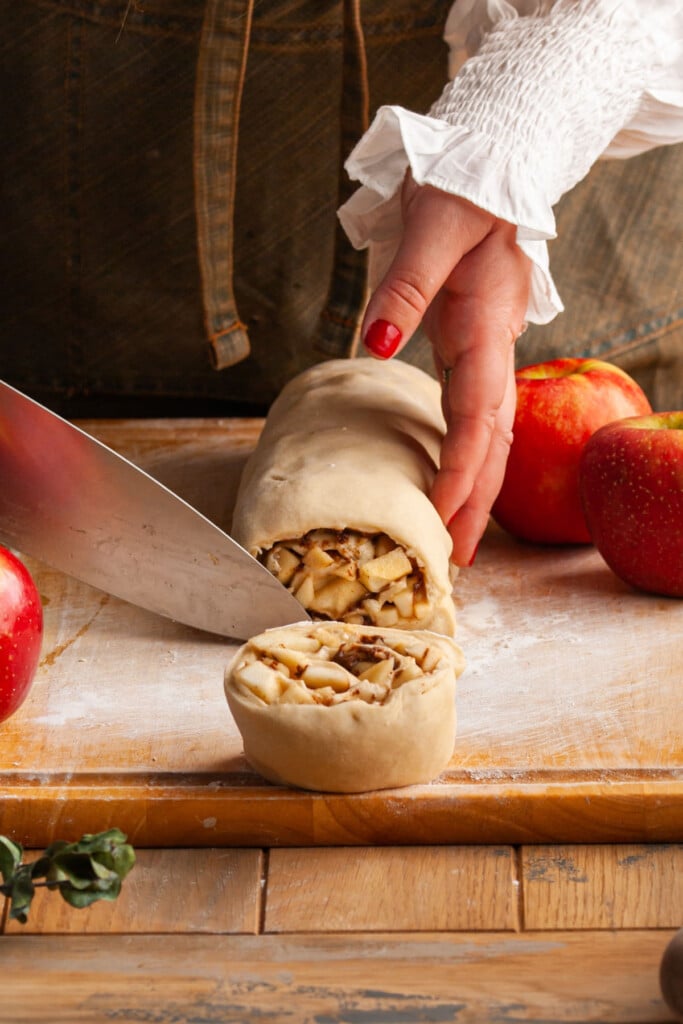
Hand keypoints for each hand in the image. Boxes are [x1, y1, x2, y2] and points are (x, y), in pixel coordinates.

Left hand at [361, 176, 530, 566]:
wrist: (495, 166)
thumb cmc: (464, 188)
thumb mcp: (433, 224)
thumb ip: (405, 285)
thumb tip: (375, 342)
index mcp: (487, 326)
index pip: (479, 414)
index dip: (463, 468)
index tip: (443, 514)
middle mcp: (494, 349)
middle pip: (494, 441)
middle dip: (478, 501)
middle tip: (459, 558)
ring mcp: (488, 352)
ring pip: (491, 435)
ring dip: (477, 488)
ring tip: (459, 538)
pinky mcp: (474, 348)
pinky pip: (477, 415)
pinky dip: (468, 455)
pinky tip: (453, 480)